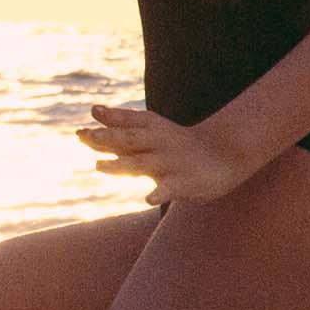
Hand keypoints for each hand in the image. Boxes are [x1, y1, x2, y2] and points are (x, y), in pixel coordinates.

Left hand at [81, 105, 261, 205]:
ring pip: (141, 163)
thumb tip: (93, 110)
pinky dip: (159, 193)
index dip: (109, 118)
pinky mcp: (183, 183)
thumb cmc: (179, 143)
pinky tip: (149, 198)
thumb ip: (123, 123)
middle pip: (129, 139)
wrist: (225, 154)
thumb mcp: (153, 128)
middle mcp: (159, 143)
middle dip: (107, 137)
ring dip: (120, 164)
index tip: (91, 115)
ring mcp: (170, 163)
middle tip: (84, 136)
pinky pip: (169, 189)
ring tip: (99, 166)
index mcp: (152, 128)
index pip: (127, 121)